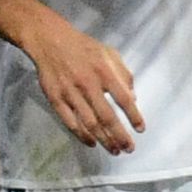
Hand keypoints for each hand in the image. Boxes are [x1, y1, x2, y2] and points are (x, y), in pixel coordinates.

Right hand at [14, 4, 143, 153]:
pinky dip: (82, 135)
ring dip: (103, 139)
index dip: (134, 116)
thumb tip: (133, 98)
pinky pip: (70, 122)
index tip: (140, 129)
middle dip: (120, 135)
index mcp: (104, 72)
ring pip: (89, 123)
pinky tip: (91, 143)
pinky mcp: (55, 99)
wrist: (50, 41)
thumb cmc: (84, 47)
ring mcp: (71, 93)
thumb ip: (124, 74)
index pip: (123, 99)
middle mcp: (88, 84)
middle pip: (107, 117)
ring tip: (114, 150)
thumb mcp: (109, 53)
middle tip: (129, 148)